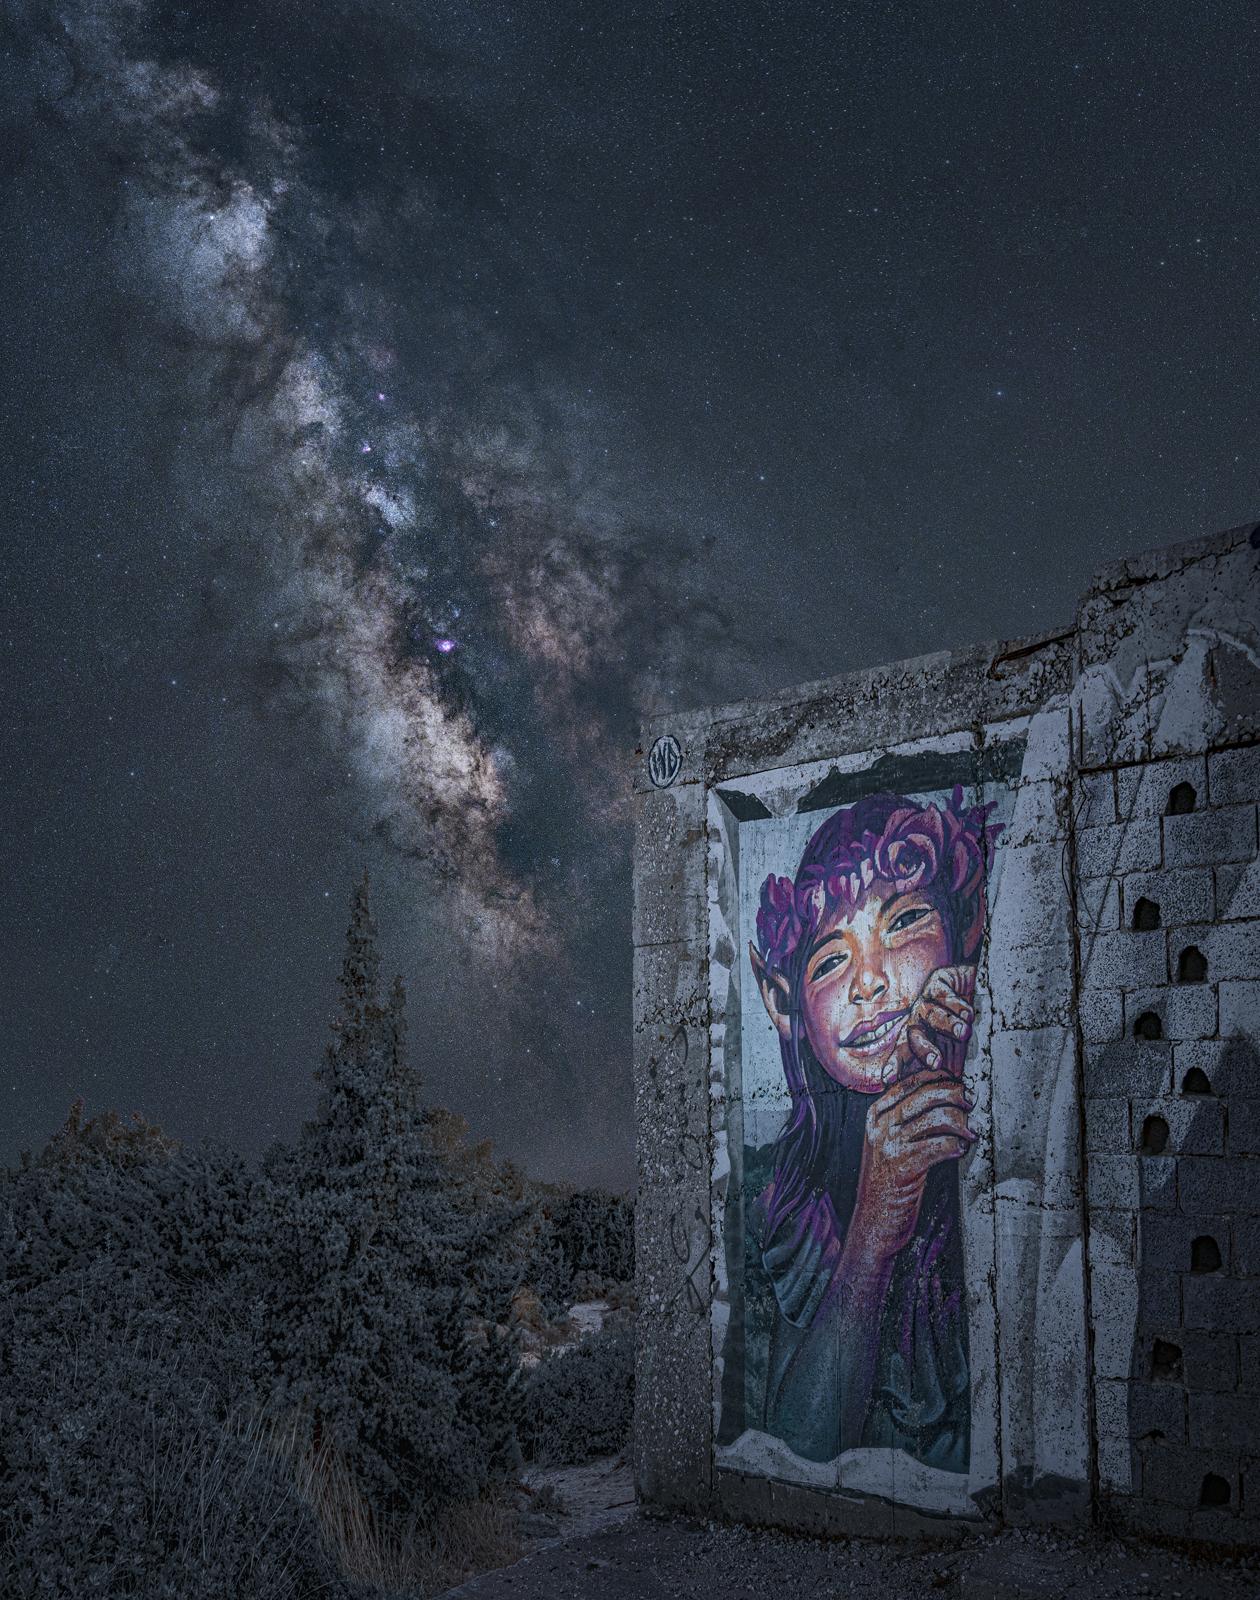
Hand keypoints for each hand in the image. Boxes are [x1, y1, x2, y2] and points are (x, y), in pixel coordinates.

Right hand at [844, 1069, 976, 1269]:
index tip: (959, 1083)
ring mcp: (889, 1144)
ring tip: (971, 1134)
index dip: (939, 1078)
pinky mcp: (902, 1165)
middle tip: (972, 1102)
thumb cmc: (888, 1183)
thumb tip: (947, 1096)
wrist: (873, 1222)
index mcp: (876, 1114)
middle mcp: (880, 1124)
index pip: (911, 1081)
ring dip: (962, 1123)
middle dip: (955, 1094)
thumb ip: (908, 1120)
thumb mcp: (890, 1144)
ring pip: (937, 1117)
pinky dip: (956, 1146)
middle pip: (926, 1094)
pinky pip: (939, 1145)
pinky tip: (960, 1151)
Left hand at [889, 964, 976, 1084]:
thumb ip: (957, 1069)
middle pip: (911, 1036)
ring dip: (947, 1025)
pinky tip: (969, 1014)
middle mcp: (918, 1021)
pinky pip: (942, 993)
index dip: (895, 1067)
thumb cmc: (967, 1026)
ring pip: (929, 1013)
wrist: (979, 987)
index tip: (887, 1081)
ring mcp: (926, 1000)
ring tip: (965, 1033)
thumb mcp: (963, 1050)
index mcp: (921, 1039)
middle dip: (922, 1050)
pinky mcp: (939, 981)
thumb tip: (968, 1099)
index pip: (904, 1055)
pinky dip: (955, 1005)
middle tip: (936, 1063)